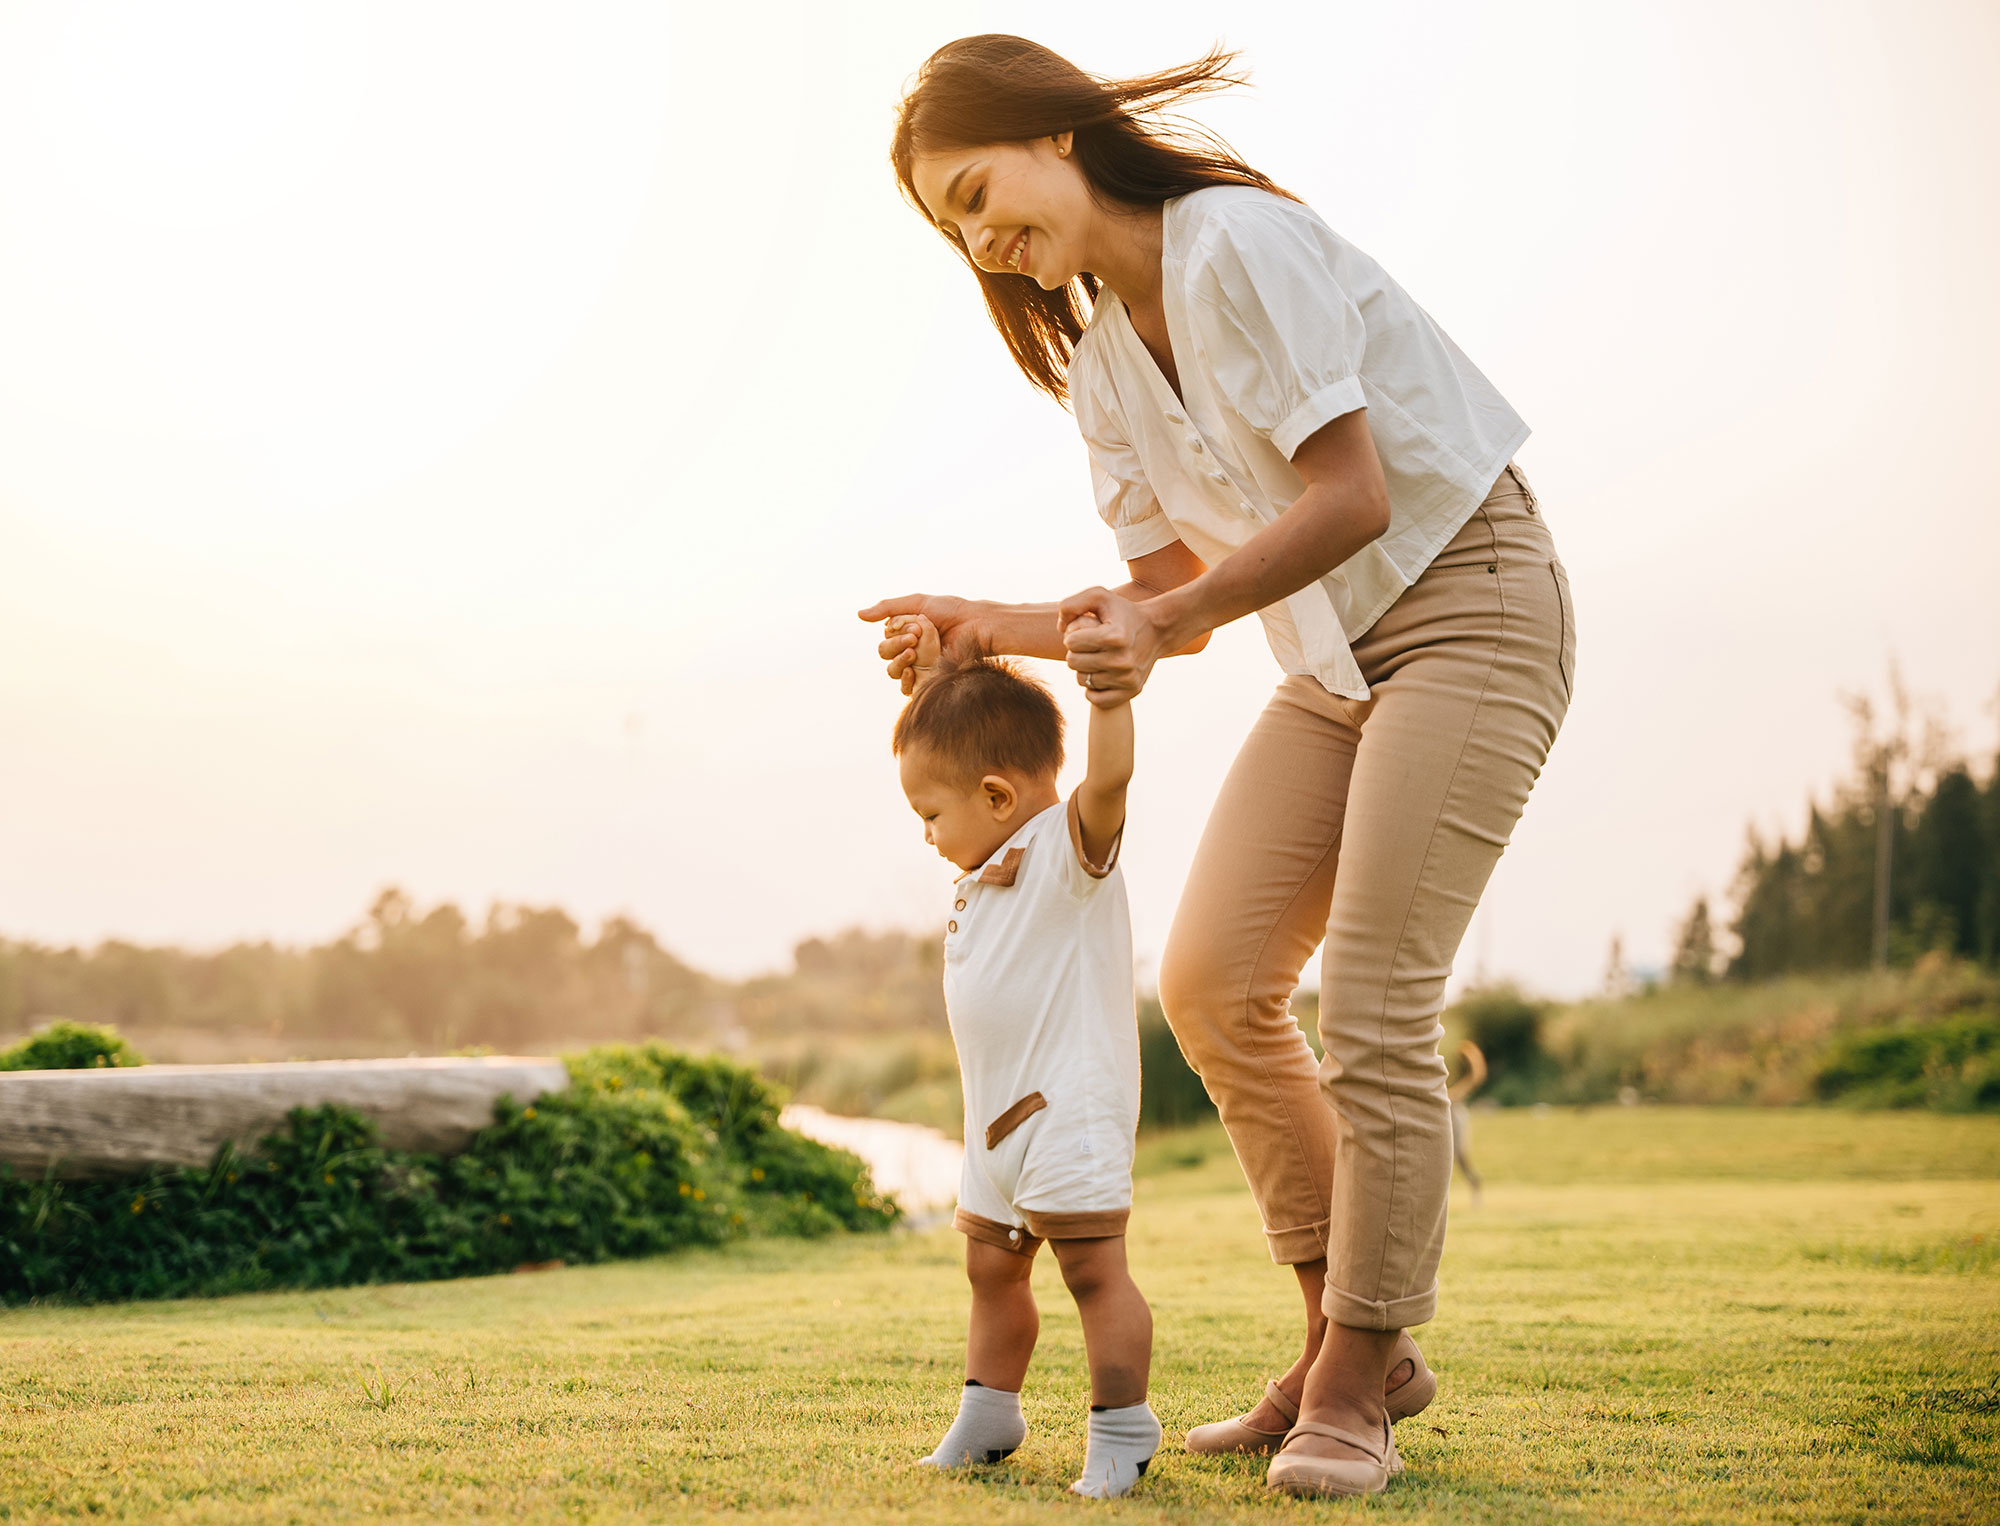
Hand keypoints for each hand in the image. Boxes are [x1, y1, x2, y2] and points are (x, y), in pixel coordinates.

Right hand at [858, 594, 977, 694]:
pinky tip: (911, 669)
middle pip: (885, 654)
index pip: (885, 637)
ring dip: (897, 661)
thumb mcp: (917, 603)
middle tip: (915, 637)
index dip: (894, 633)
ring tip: (913, 652)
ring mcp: (919, 665)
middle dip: (895, 645)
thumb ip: (887, 608)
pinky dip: (904, 679)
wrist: (976, 626)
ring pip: (892, 670)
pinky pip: (906, 688)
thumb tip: (859, 615)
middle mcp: (910, 648)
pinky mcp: (929, 679)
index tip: (915, 625)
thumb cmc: (950, 611)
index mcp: (906, 632)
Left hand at [1059, 587, 1162, 707]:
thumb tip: (1060, 629)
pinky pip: (1095, 699)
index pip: (1071, 642)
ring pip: (1082, 680)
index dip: (1073, 635)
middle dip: (1076, 651)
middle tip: (1089, 645)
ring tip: (1096, 656)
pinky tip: (1101, 673)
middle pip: (1073, 662)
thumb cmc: (1122, 612)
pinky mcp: (1132, 691)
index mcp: (1115, 636)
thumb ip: (1071, 605)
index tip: (1086, 631)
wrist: (1157, 630)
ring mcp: (1128, 678)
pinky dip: (1093, 688)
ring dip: (1084, 668)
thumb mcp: (1098, 596)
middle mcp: (1122, 660)